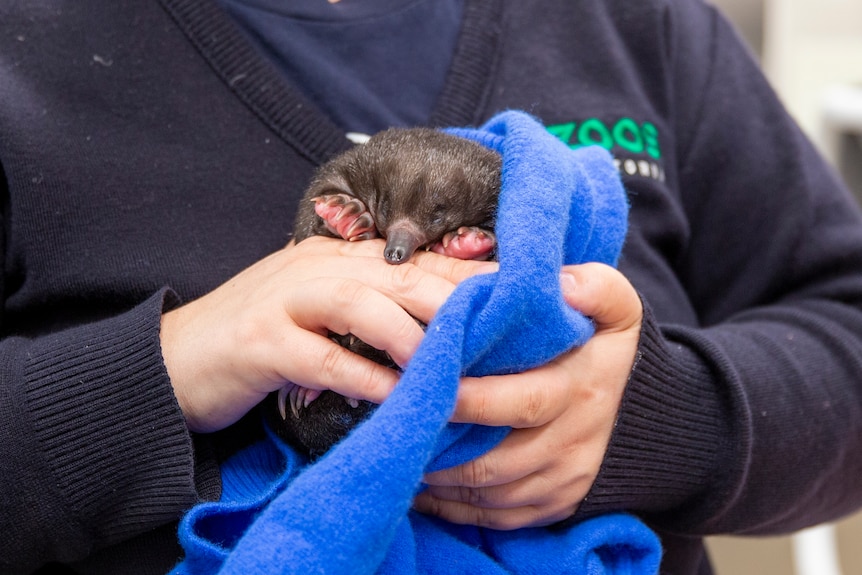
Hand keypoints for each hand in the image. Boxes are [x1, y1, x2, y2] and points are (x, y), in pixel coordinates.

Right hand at [160, 236, 495, 432]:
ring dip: (411, 335)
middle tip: (509, 326)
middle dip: (458, 298)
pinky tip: (393, 394)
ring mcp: (284, 301)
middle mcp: (316, 269)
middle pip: (399, 274)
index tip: (521, 295)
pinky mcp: (259, 342)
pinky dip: (361, 375)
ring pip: (361, 303)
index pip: (415, 262)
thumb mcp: (322, 313)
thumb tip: (444, 331)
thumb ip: (374, 310)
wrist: (175, 360)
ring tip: (451, 363)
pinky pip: (320, 356)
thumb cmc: (263, 340)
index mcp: (337, 260)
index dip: (470, 277)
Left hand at [413, 263, 641, 529]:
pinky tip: (425, 485)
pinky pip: (499, 517)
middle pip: (496, 460)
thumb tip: (562, 283)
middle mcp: (574, 442)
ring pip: (491, 493)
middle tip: (397, 428)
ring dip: (443, 480)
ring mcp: (566, 479)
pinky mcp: (557, 503)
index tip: (426, 388)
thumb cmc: (608, 346)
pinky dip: (457, 507)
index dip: (468, 401)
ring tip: (402, 453)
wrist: (648, 408)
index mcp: (580, 389)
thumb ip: (596, 286)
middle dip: (441, 448)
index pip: (520, 401)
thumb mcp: (617, 306)